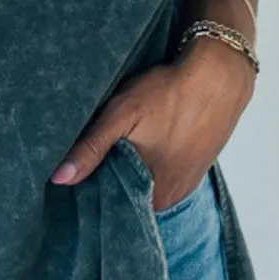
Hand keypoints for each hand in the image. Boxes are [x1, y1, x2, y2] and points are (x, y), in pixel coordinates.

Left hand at [49, 37, 255, 209]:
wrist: (220, 74)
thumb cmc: (169, 93)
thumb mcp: (123, 115)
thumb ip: (91, 148)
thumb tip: (58, 179)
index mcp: (154, 198)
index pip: (111, 205)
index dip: (91, 189)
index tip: (73, 172)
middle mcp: (172, 198)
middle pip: (127, 194)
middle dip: (108, 177)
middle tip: (91, 151)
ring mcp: (187, 182)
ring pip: (145, 181)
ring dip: (130, 166)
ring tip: (119, 141)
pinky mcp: (196, 164)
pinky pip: (162, 170)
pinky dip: (149, 159)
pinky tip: (144, 138)